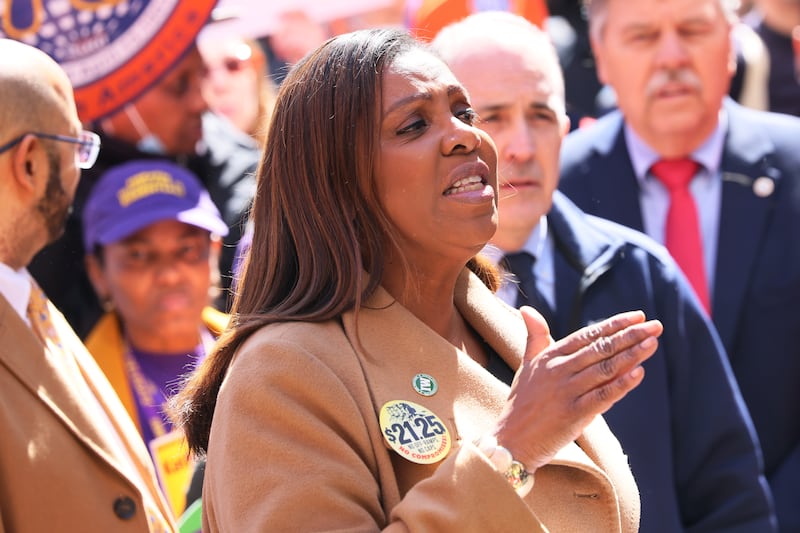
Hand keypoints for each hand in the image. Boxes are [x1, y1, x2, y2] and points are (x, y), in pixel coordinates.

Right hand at [493, 309, 661, 470]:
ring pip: (604, 369)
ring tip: (652, 343)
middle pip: (600, 348)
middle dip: (630, 335)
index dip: (614, 324)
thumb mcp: (527, 365)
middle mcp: (558, 371)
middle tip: (656, 326)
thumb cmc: (522, 402)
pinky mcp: (573, 415)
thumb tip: (527, 308)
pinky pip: (602, 397)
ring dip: (631, 355)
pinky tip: (639, 372)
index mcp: (549, 357)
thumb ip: (534, 337)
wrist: (511, 440)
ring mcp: (566, 392)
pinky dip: (621, 384)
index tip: (638, 316)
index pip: (587, 335)